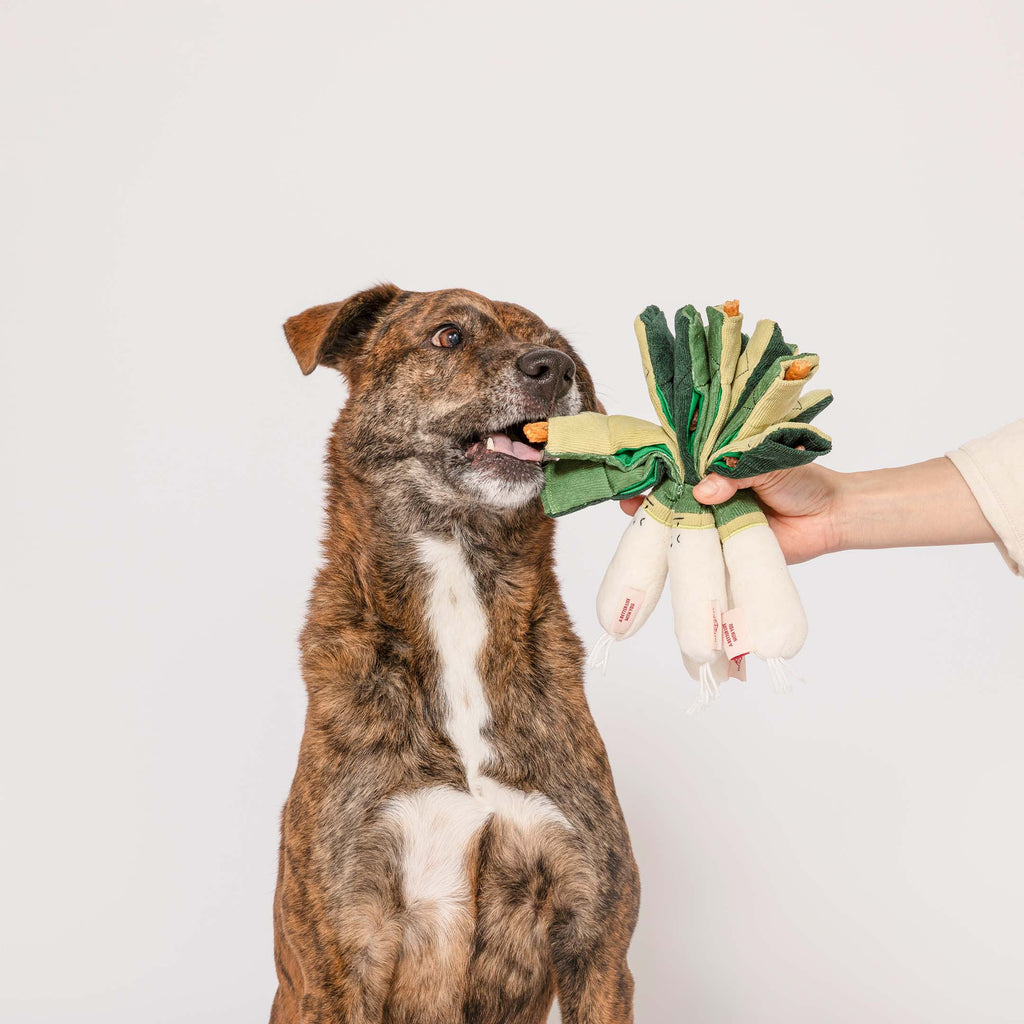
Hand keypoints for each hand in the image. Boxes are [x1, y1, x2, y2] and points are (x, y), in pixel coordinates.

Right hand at [619, 464, 844, 563]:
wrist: (831, 517)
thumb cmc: (803, 481)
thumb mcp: (767, 464)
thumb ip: (736, 473)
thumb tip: (704, 491)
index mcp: (720, 465)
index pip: (683, 461)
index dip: (660, 464)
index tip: (641, 467)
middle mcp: (713, 492)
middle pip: (674, 493)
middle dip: (650, 495)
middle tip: (630, 499)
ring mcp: (717, 520)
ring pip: (682, 521)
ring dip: (660, 522)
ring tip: (638, 519)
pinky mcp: (726, 547)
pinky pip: (701, 550)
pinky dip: (683, 551)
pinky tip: (664, 547)